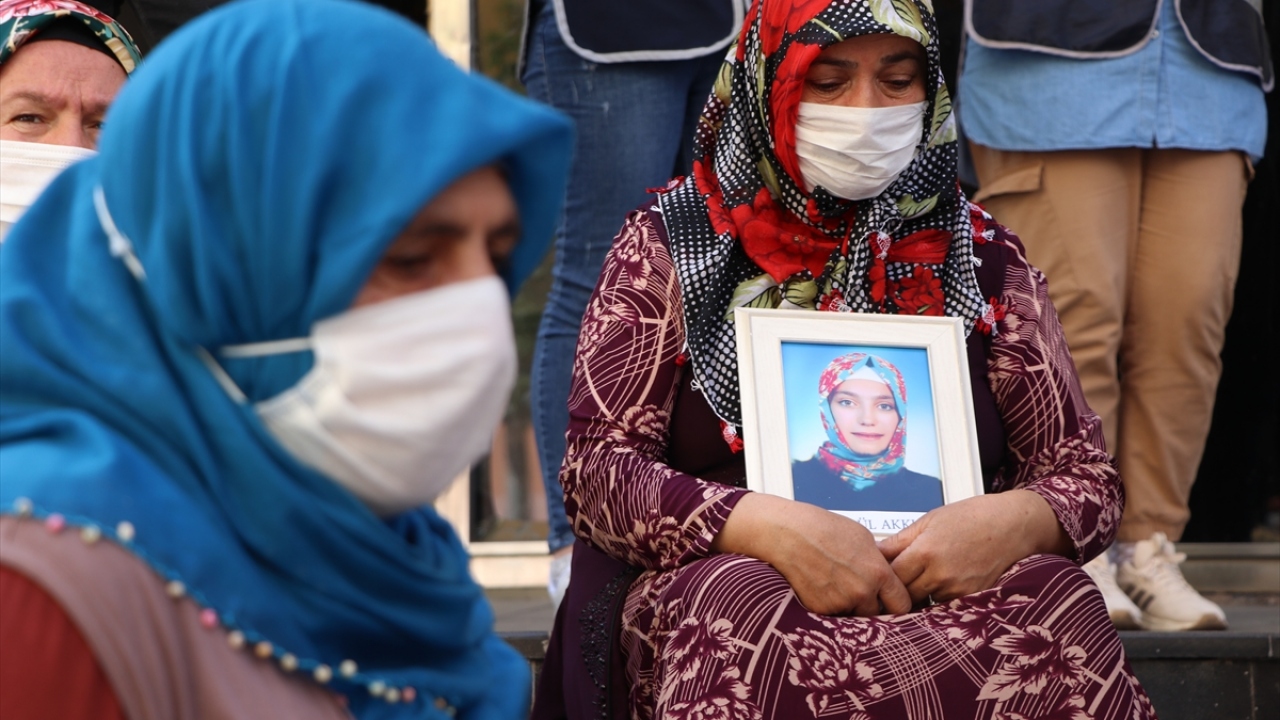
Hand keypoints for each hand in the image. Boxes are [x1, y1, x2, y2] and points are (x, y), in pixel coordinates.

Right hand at [712, 493, 910, 615]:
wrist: (788, 533)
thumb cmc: (823, 529)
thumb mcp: (863, 538)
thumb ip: (879, 562)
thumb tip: (887, 575)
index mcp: (879, 573)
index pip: (902, 605)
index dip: (897, 604)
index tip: (891, 602)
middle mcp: (862, 592)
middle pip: (878, 615)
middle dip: (871, 606)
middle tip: (859, 592)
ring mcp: (840, 603)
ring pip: (853, 616)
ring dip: (849, 606)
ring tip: (835, 584)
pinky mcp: (820, 610)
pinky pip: (832, 615)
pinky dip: (829, 605)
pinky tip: (820, 586)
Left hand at [877, 490, 1070, 604]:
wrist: (1013, 525)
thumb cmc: (972, 517)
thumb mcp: (930, 520)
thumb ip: (900, 541)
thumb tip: (875, 552)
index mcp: (925, 552)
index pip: (891, 578)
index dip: (882, 578)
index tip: (878, 575)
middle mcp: (940, 575)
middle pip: (905, 595)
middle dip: (897, 591)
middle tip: (892, 584)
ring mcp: (958, 590)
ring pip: (924, 603)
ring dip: (917, 597)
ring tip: (918, 583)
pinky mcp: (972, 598)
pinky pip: (945, 605)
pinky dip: (938, 599)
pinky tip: (939, 586)